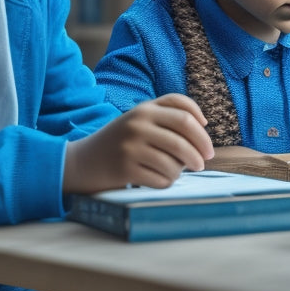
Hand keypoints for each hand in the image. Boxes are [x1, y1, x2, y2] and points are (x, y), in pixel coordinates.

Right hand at [63, 93, 214, 193]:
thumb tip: (203, 127)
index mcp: (145, 108)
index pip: (184, 109)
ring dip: (181, 171)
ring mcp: (131, 146)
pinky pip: (162, 179)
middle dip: (200, 151)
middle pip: (184, 135)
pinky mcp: (126, 168)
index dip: (201, 126)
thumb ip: (167, 116)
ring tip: (174, 172)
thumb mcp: (139, 119)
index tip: (206, 142)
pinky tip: (158, 179)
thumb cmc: (121, 141)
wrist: (83, 162)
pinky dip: (166, 182)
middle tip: (204, 162)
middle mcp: (138, 123)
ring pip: (175, 161)